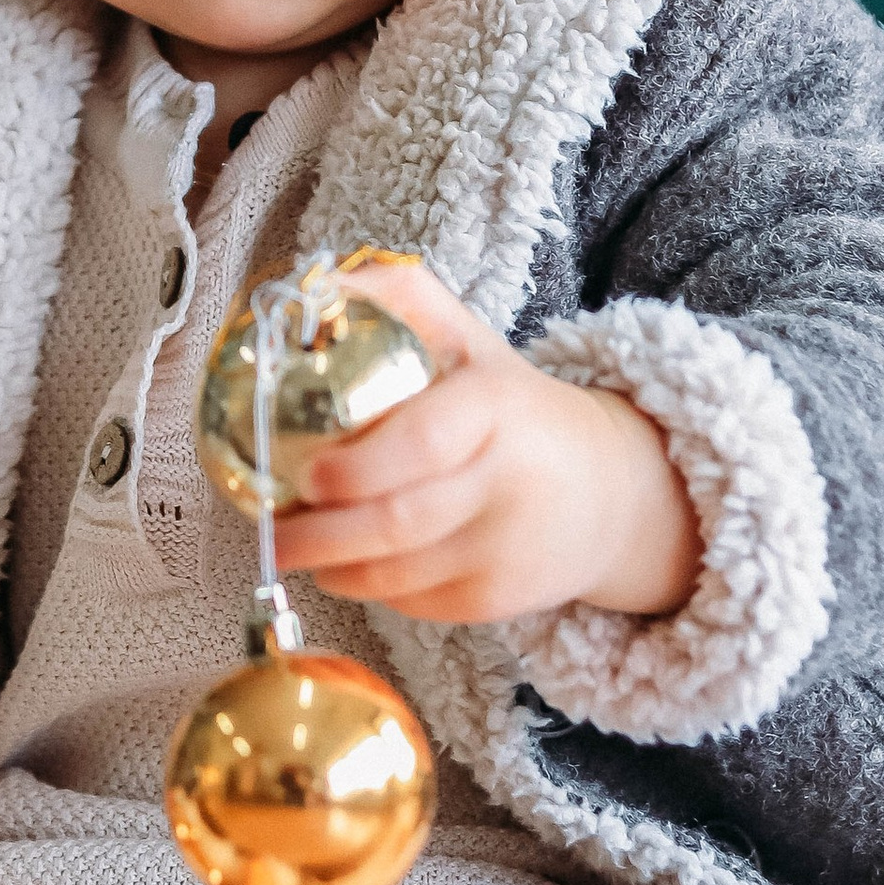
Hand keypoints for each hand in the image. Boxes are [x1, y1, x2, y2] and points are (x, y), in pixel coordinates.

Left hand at [270, 261, 700, 629]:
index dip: (358, 467)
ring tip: (295, 546)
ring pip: (394, 574)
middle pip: (396, 523)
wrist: (611, 491)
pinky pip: (412, 601)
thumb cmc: (517, 409)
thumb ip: (399, 296)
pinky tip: (351, 564)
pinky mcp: (498, 600)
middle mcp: (505, 484)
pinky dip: (369, 586)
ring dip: (329, 566)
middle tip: (272, 529)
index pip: (423, 443)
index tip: (307, 475)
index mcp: (494, 408)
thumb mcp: (472, 338)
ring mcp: (503, 550)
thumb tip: (315, 282)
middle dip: (318, 535)